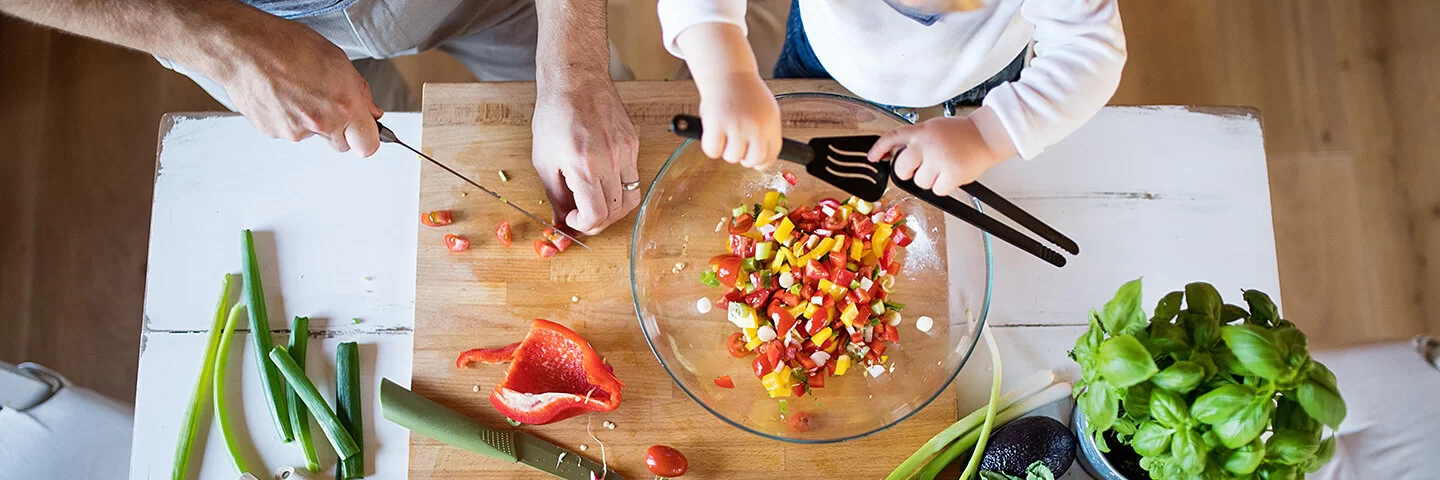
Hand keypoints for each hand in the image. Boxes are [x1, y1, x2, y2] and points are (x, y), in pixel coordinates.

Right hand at [211, 20, 382, 156]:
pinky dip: (287, 118)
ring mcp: (296, 131)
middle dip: (339, 130)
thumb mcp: (337, 60)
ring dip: (310, 121)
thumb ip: (359, 92)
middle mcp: (322, 123)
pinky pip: (289, 131)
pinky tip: (281, 95)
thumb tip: (371, 110)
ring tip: (297, 90)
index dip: (366, 138)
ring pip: (313, 136)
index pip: (368, 145)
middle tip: (326, 103)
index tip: (363, 131)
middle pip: (341, 145)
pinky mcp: (274, 133)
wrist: (244, 47)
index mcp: (345, 105)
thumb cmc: (288, 45)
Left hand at [531, 79, 640, 234]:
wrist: (575, 80)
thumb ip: (555, 196)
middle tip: (583, 215)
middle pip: (616, 211)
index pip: (597, 215)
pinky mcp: (633, 143)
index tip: (574, 219)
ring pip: (631, 197)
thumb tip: (561, 221)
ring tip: (596, 201)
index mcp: (584, 167)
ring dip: (613, 208)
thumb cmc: (555, 115)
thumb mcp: (544, 160)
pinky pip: (633, 176)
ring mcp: (626, 151)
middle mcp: (610, 161)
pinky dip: (619, 186)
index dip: (584, 226)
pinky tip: (603, 179)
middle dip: (598, 221)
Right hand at [696, 72, 781, 168]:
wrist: (728, 71)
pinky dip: (710, 146)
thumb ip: (765, 131)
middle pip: (753, 160)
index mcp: (771, 123)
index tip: (755, 162)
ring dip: (726, 150)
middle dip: (743, 158)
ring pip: (732, 157)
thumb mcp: (766, 110)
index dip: (762, 162)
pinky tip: (713, 133)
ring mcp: (737, 126)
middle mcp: (757, 126)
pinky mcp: (718, 124)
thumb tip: (762, 157)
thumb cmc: (744, 91)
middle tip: (736, 146)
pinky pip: (713, 151)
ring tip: (724, 133)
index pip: (772, 155)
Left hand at [868, 116, 1010, 195]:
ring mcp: (939, 159)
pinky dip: (944, 187)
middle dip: (908, 173)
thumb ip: (916, 140)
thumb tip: (897, 156)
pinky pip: (937, 190)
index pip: (892, 137)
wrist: (986, 136)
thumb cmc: (961, 134)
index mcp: (921, 131)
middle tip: (921, 169)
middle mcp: (927, 144)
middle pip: (901, 168)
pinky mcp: (951, 174)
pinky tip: (952, 175)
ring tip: (944, 167)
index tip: (872, 157)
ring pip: (920, 183)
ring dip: (930, 180)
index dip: (879, 148)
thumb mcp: (933, 128)